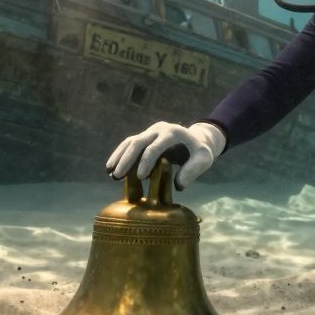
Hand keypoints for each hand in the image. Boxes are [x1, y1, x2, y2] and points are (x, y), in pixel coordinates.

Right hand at [105, 121, 226, 190]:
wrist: (196, 139)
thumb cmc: (200, 151)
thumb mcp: (204, 159)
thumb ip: (193, 170)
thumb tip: (178, 185)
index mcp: (173, 132)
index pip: (156, 146)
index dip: (147, 161)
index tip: (141, 177)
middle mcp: (159, 129)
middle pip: (138, 142)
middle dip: (127, 159)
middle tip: (117, 175)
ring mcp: (150, 132)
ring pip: (130, 142)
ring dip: (119, 156)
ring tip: (110, 172)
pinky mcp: (144, 137)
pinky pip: (129, 144)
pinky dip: (119, 155)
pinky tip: (111, 168)